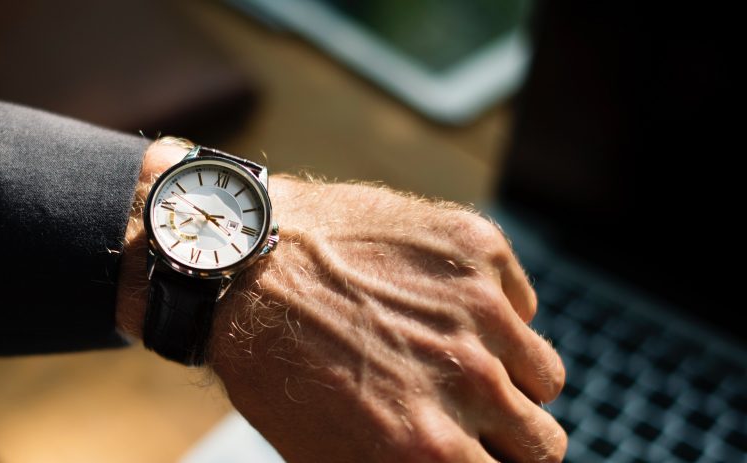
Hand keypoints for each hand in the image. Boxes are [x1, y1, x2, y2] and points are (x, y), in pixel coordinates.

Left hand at [117, 141, 565, 462]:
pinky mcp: (478, 249)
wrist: (243, 261)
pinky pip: (520, 304)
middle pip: (544, 442)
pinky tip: (432, 303)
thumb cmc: (272, 365)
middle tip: (463, 414)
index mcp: (429, 449)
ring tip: (447, 357)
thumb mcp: (326, 454)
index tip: (478, 454)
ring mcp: (479, 309)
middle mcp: (468, 381)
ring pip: (543, 375)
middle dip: (509, 437)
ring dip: (506, 375)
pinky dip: (491, 311)